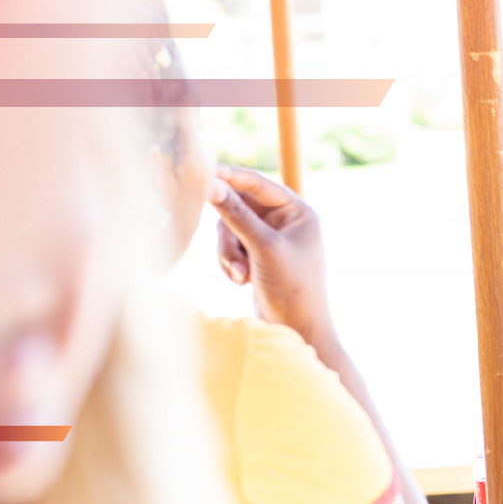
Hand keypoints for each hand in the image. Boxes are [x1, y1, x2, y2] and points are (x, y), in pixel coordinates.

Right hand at [209, 166, 332, 345]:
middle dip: (230, 232)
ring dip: (229, 252)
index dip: (230, 177)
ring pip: (230, 229)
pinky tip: (242, 282)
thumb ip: (237, 215)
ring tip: (240, 275)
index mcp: (299, 212)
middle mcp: (287, 222)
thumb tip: (212, 184)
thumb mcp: (263, 248)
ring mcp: (271, 240)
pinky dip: (230, 262)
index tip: (204, 173)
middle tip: (229, 250)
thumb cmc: (292, 289)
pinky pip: (230, 247)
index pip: (259, 184)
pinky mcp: (257, 257)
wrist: (297, 331)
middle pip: (239, 206)